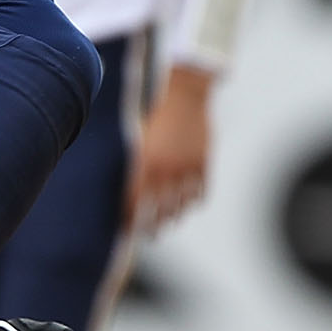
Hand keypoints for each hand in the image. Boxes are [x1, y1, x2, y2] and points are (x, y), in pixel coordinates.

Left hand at [125, 71, 210, 235]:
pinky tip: (190, 206)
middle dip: (152, 226)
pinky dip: (195, 201)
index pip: (135, 200)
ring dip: (174, 217)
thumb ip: (138, 164)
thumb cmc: (158, 116)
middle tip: (150, 236)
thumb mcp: (141, 139)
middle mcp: (166, 170)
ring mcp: (187, 168)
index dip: (131, 216)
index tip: (127, 227)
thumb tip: (133, 188)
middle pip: (158, 209)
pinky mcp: (204, 164)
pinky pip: (201, 192)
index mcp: (146, 163)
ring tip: (170, 223)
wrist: (186, 95)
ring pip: (181, 205)